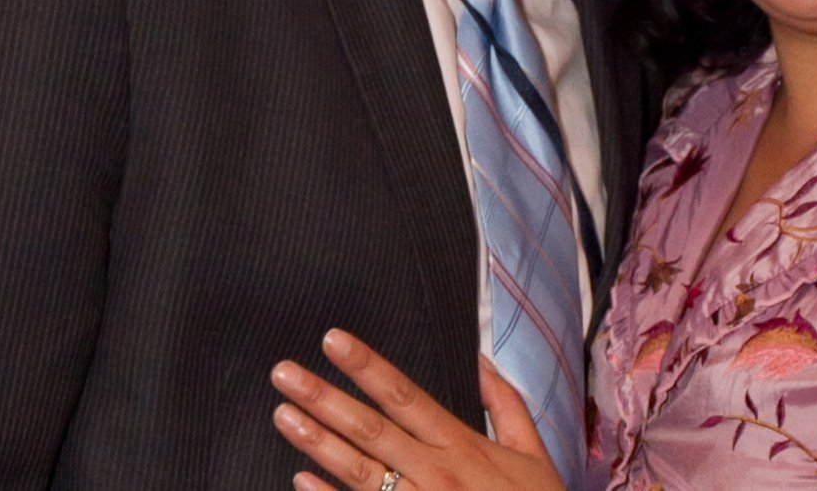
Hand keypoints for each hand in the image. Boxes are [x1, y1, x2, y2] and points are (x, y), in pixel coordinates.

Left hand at [272, 329, 568, 490]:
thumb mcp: (532, 452)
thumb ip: (505, 404)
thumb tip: (480, 361)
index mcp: (461, 444)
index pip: (404, 395)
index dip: (367, 366)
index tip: (334, 340)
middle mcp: (435, 472)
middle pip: (370, 428)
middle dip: (325, 397)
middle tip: (284, 373)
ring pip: (358, 471)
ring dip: (317, 442)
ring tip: (284, 415)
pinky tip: (300, 480)